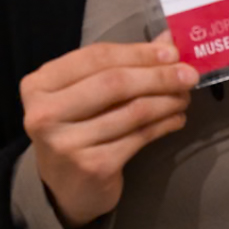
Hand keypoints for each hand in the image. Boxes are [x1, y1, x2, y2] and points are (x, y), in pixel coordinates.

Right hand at [18, 35, 196, 228]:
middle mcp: (45, 113)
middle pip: (115, 82)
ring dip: (167, 100)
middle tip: (190, 75)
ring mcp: (66, 143)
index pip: (96, 57)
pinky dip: (164, 124)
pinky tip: (177, 119)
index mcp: (39, 85)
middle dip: (158, 76)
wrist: (65, 189)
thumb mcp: (88, 92)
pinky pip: (139, 136)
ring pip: (132, 111)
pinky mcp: (92, 166)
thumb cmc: (78, 129)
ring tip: (184, 97)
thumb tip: (168, 39)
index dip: (138, 52)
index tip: (172, 52)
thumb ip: (122, 64)